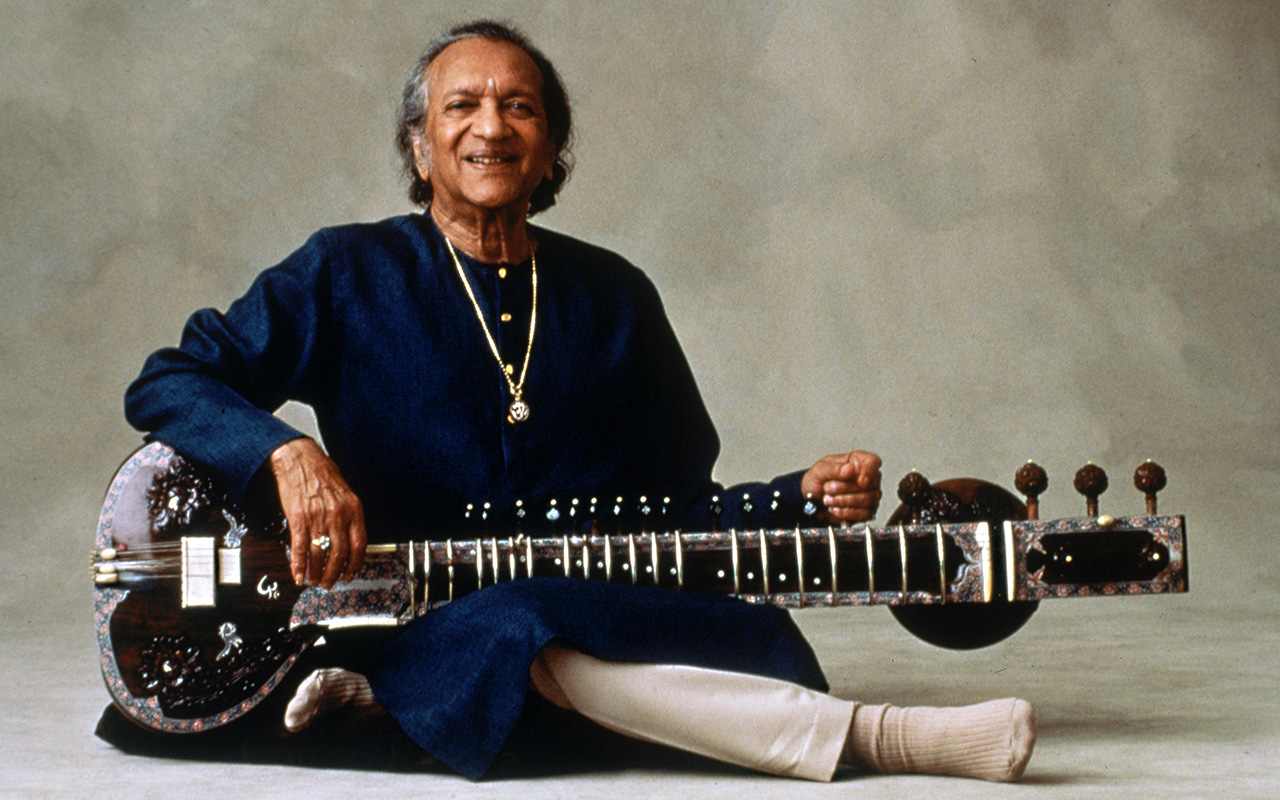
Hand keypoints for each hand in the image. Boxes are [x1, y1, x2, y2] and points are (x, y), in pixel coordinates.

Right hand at [269, 438, 366, 588]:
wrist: (299, 458)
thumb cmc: (322, 473)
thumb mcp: (345, 493)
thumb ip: (348, 515)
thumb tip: (348, 540)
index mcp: (353, 509)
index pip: (359, 544)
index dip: (355, 563)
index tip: (350, 574)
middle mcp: (338, 515)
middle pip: (339, 554)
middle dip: (334, 573)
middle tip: (329, 583)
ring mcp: (318, 518)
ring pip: (320, 554)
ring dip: (317, 572)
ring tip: (314, 581)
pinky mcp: (298, 518)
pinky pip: (300, 548)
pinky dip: (299, 565)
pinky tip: (298, 574)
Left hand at [800, 450, 881, 523]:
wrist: (810, 500)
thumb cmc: (818, 480)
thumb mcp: (820, 470)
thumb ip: (835, 468)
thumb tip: (850, 470)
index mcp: (857, 462)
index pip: (873, 461)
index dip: (869, 471)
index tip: (859, 480)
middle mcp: (867, 478)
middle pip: (869, 484)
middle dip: (845, 488)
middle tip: (827, 488)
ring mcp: (869, 495)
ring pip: (868, 500)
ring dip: (844, 501)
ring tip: (828, 499)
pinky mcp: (866, 512)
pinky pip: (865, 514)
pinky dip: (847, 513)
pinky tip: (835, 509)